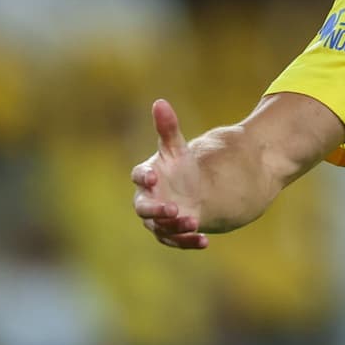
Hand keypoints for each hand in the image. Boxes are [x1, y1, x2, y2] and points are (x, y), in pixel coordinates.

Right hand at [130, 98, 209, 250]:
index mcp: (147, 177)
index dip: (143, 177)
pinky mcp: (171, 233)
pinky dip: (189, 242)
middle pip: (144, 209)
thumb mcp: (177, 148)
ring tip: (193, 221)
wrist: (194, 189)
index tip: (153, 177)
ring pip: (160, 227)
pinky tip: (205, 241)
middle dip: (156, 210)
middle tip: (173, 207)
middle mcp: (148, 200)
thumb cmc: (180, 167)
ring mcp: (158, 219)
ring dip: (175, 227)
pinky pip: (176, 240)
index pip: (138, 176)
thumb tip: (160, 102)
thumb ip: (168, 129)